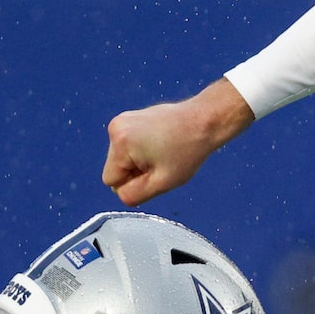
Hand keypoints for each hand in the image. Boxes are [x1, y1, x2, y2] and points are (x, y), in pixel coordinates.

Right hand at [102, 79, 255, 206]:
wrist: (203, 121)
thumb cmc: (188, 150)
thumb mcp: (161, 183)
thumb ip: (134, 195)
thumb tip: (121, 195)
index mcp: (120, 142)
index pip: (111, 180)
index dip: (132, 183)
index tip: (154, 172)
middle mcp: (116, 127)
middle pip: (115, 167)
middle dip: (136, 171)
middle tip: (161, 162)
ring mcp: (122, 120)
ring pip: (122, 158)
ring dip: (139, 161)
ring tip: (163, 151)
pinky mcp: (130, 118)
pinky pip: (128, 146)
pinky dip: (142, 149)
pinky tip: (161, 143)